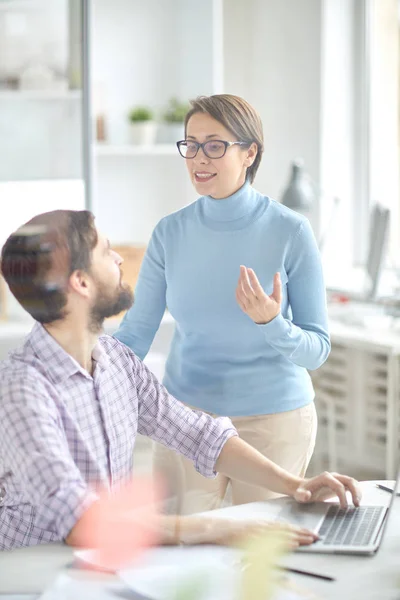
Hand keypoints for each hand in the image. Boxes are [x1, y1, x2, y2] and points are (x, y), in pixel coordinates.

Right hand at [179, 516, 317, 548]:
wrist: (209, 527)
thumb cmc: (225, 533)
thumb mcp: (244, 533)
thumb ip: (257, 536)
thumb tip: (271, 542)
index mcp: (259, 524)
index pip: (282, 527)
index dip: (297, 530)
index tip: (310, 533)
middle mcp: (259, 524)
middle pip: (285, 528)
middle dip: (302, 532)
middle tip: (317, 536)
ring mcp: (255, 529)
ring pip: (280, 532)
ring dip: (297, 536)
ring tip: (310, 539)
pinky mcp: (250, 534)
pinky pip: (269, 539)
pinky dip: (282, 540)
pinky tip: (291, 542)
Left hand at [236, 266, 281, 323]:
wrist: (269, 322)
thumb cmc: (274, 308)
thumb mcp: (278, 297)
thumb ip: (277, 285)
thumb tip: (277, 273)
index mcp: (264, 300)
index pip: (256, 287)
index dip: (252, 277)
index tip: (249, 269)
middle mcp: (255, 304)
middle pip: (246, 288)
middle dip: (243, 276)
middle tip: (242, 267)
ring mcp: (249, 307)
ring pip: (241, 293)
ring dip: (239, 282)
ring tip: (241, 275)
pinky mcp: (245, 309)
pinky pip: (238, 299)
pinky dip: (237, 291)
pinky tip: (238, 284)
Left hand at [293, 472, 361, 507]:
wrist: (303, 488)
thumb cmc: (302, 493)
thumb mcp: (299, 495)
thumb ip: (302, 495)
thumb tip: (307, 495)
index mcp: (325, 478)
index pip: (338, 486)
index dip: (343, 497)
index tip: (343, 508)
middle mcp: (333, 476)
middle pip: (349, 480)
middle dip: (355, 492)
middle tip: (356, 505)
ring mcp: (337, 478)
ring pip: (352, 481)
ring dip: (358, 492)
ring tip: (357, 505)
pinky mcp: (340, 483)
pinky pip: (352, 485)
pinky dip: (357, 492)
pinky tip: (356, 502)